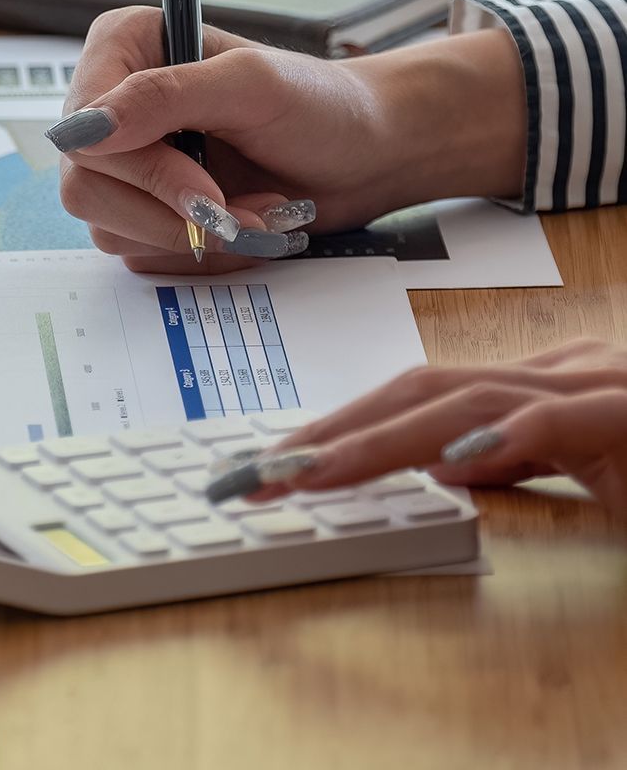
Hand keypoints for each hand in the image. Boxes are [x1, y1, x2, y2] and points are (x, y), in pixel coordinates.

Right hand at [49, 7, 525, 273]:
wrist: (365, 155)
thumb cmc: (319, 104)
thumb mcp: (249, 85)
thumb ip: (163, 96)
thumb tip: (85, 130)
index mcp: (122, 50)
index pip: (82, 127)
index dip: (140, 168)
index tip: (204, 186)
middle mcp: (110, 107)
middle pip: (85, 186)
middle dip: (171, 210)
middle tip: (237, 208)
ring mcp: (125, 165)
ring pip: (108, 227)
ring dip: (192, 233)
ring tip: (254, 210)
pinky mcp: (143, 210)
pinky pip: (140, 252)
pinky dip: (200, 250)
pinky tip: (241, 221)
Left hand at [246, 338, 626, 517]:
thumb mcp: (578, 468)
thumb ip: (514, 458)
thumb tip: (442, 462)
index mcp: (536, 385)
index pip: (414, 400)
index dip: (336, 428)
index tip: (270, 466)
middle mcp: (558, 374)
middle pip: (418, 391)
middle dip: (330, 432)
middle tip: (256, 475)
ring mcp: (596, 388)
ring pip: (467, 401)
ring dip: (378, 439)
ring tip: (310, 472)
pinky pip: (562, 420)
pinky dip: (505, 436)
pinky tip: (451, 460)